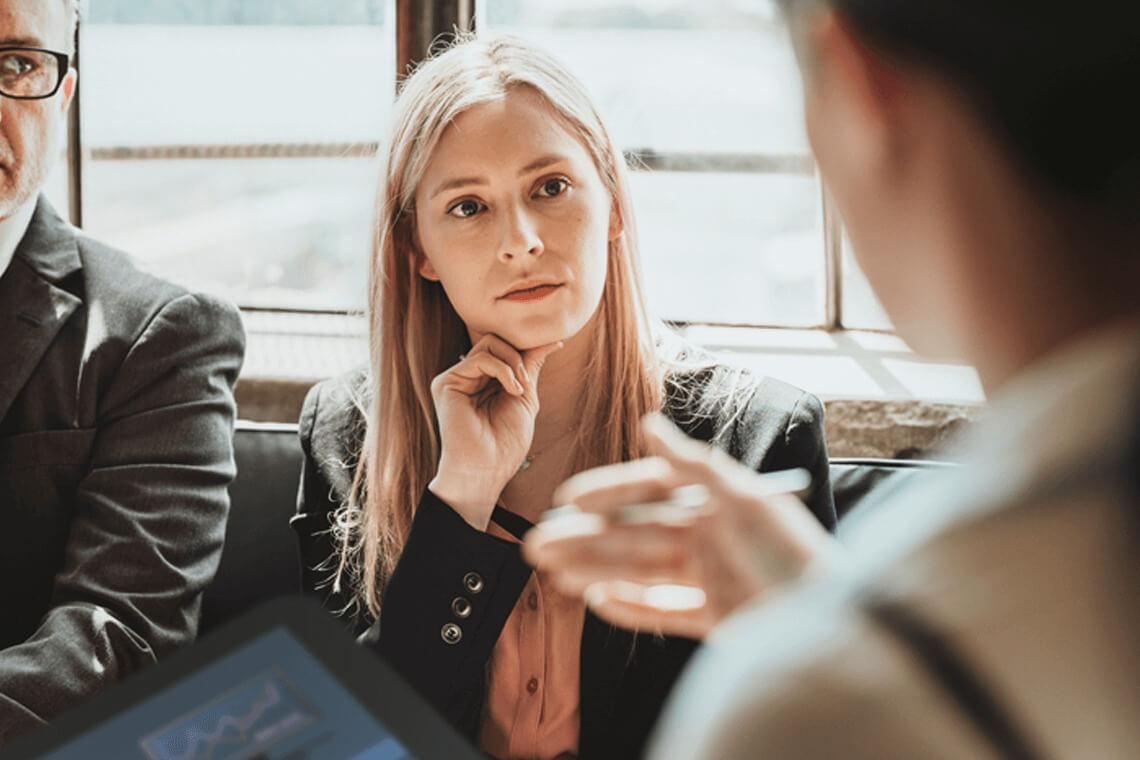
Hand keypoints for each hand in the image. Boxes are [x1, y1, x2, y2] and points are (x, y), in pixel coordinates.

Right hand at [429, 334, 563, 529]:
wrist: (487, 469)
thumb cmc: (505, 443)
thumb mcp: (525, 397)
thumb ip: (530, 367)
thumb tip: (550, 341)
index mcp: (484, 382)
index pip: (505, 349)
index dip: (527, 347)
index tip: (556, 345)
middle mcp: (468, 378)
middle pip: (495, 341)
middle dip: (519, 355)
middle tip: (527, 383)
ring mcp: (456, 379)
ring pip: (489, 343)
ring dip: (513, 363)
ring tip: (520, 389)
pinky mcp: (446, 383)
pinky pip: (481, 358)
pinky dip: (504, 370)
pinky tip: (512, 390)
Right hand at [523, 413, 842, 638]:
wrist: (837, 624)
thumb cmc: (797, 554)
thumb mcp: (748, 499)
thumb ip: (695, 465)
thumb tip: (650, 426)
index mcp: (717, 503)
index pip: (651, 492)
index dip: (609, 492)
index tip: (569, 499)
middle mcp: (710, 537)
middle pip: (635, 536)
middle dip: (586, 540)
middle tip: (539, 543)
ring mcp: (711, 578)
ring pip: (640, 573)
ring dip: (596, 572)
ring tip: (554, 573)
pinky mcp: (716, 618)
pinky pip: (664, 611)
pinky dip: (631, 609)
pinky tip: (598, 602)